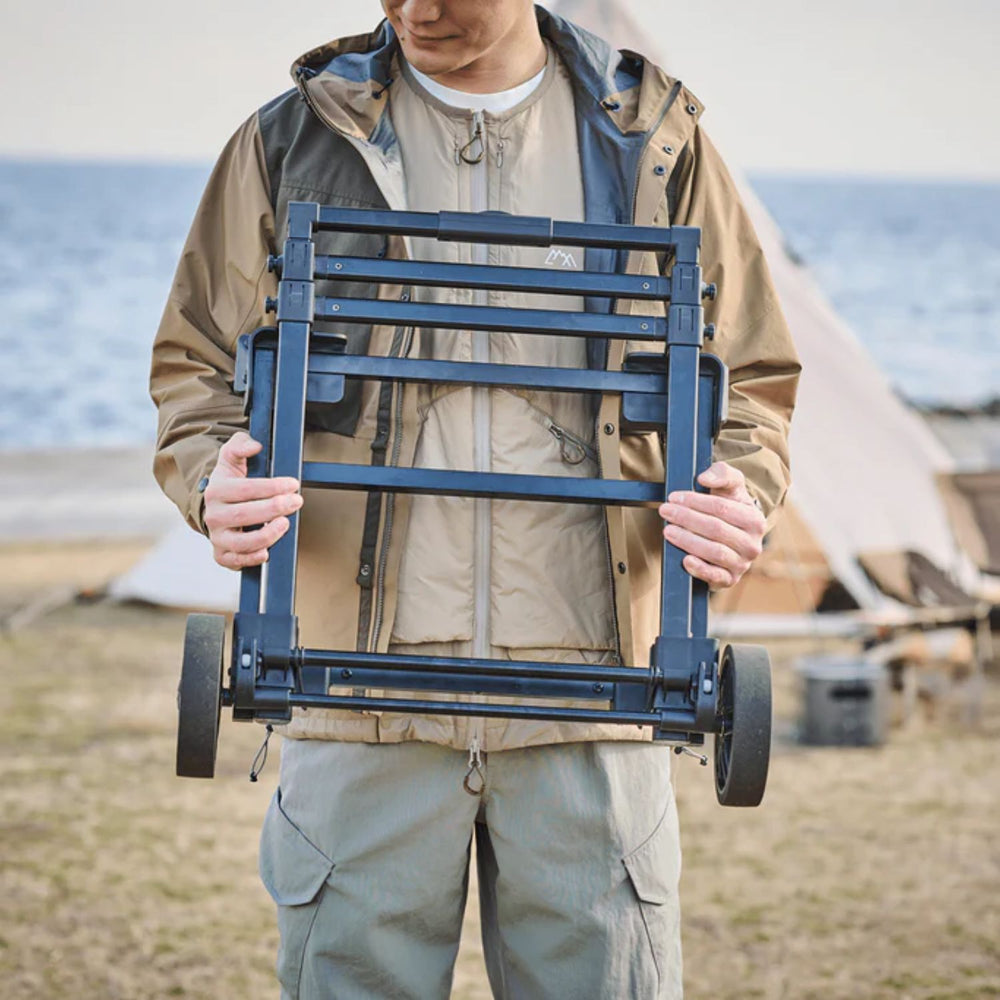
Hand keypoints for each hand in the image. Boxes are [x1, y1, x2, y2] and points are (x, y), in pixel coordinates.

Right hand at [203, 431, 303, 569]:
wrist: (216, 506)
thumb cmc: (230, 482)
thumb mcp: (231, 458)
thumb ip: (240, 445)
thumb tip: (254, 446)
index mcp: (217, 490)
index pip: (246, 489)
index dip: (272, 487)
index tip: (293, 484)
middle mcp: (214, 515)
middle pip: (245, 514)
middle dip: (274, 508)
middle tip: (296, 502)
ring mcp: (217, 536)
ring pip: (241, 541)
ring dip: (266, 535)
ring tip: (285, 524)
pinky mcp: (222, 554)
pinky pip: (235, 561)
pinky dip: (251, 559)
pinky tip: (267, 552)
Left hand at [658, 461, 764, 589]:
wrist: (735, 534)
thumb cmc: (730, 507)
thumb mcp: (731, 486)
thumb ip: (722, 474)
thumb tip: (704, 479)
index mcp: (755, 520)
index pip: (722, 508)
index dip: (695, 501)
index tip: (674, 497)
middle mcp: (752, 544)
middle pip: (716, 529)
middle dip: (687, 518)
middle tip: (666, 511)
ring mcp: (742, 564)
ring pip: (714, 551)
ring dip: (688, 541)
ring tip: (668, 530)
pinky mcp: (729, 579)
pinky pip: (715, 576)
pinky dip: (699, 569)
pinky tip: (685, 560)